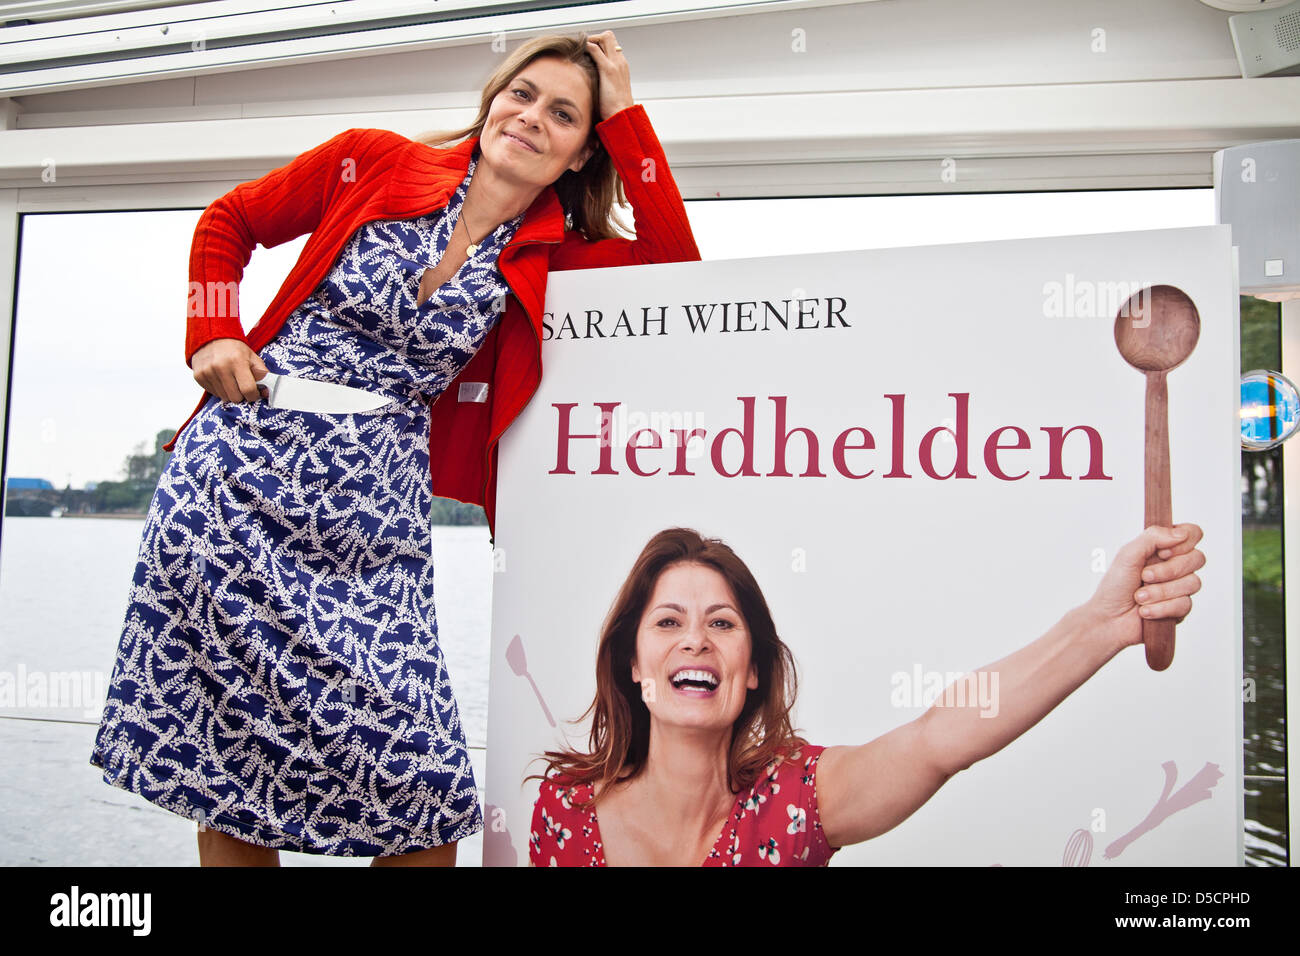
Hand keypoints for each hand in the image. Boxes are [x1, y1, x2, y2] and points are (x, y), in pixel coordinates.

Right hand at [192, 337, 269, 402]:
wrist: (212, 336)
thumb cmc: (235, 348)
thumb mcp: (252, 357)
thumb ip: (262, 374)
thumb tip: (266, 393)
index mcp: (236, 361)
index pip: (248, 390)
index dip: (254, 395)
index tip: (255, 393)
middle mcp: (220, 367)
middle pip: (235, 397)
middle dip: (242, 395)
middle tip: (243, 385)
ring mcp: (207, 372)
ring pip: (224, 398)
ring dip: (230, 393)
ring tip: (231, 380)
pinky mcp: (198, 376)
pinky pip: (213, 394)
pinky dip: (220, 390)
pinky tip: (221, 379)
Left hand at [585, 31, 633, 121]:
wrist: (622, 117)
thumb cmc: (616, 108)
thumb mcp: (612, 91)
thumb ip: (606, 82)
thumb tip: (595, 83)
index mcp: (622, 66)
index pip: (612, 44)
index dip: (599, 43)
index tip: (588, 52)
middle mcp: (620, 61)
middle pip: (609, 36)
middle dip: (594, 38)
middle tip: (583, 49)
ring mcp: (615, 64)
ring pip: (604, 37)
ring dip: (590, 40)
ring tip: (580, 51)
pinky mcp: (608, 70)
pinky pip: (595, 49)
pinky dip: (586, 46)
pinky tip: (579, 53)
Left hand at [1084, 524, 1204, 651]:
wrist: (1108, 620)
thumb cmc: (1114, 587)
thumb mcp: (1127, 555)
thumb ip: (1152, 537)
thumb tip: (1180, 533)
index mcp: (1162, 548)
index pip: (1192, 534)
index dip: (1183, 542)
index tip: (1162, 552)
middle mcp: (1174, 566)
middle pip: (1197, 558)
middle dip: (1168, 570)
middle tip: (1145, 576)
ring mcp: (1179, 587)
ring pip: (1193, 583)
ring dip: (1161, 591)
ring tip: (1139, 597)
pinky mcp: (1180, 608)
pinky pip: (1185, 604)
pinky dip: (1161, 607)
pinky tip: (1145, 610)